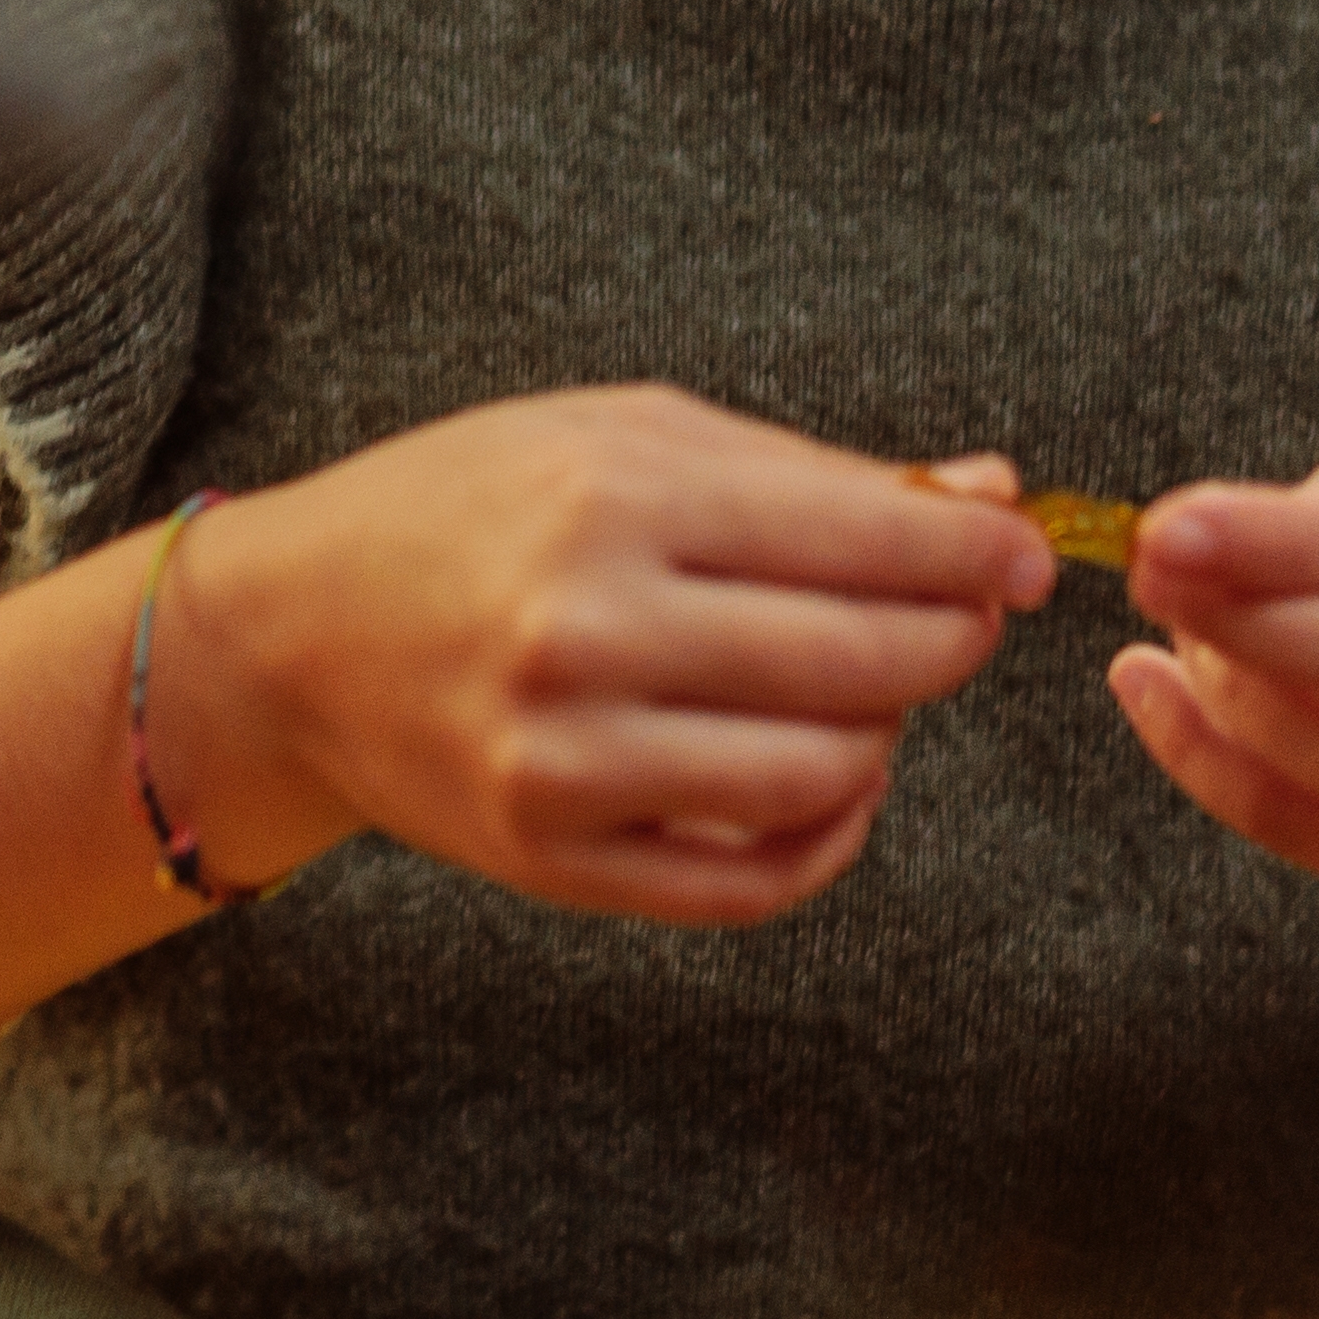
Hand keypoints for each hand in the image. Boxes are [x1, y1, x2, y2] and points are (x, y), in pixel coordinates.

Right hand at [172, 392, 1051, 928]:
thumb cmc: (472, 506)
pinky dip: (825, 837)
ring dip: (882, 738)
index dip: (978, 558)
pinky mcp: (554, 861)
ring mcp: (568, 762)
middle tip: (963, 624)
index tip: (1027, 560)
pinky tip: (828, 783)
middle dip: (950, 643)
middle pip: (864, 663)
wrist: (292, 635)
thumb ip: (809, 473)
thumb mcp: (625, 436)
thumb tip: (994, 494)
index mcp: (615, 501)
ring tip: (864, 694)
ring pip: (825, 777)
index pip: (865, 541)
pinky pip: (754, 882)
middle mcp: (589, 632)